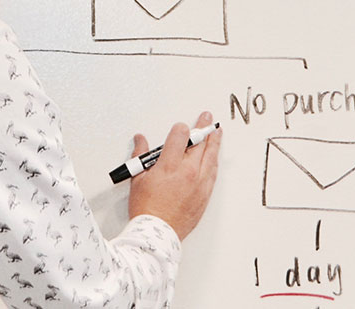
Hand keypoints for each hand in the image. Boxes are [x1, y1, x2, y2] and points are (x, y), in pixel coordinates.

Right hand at [128, 111, 220, 240]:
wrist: (157, 235)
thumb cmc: (146, 209)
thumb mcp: (138, 179)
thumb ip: (141, 156)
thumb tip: (140, 140)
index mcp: (170, 166)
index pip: (180, 136)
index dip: (181, 128)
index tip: (181, 127)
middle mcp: (188, 172)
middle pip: (200, 143)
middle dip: (203, 128)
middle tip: (206, 118)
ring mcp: (199, 184)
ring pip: (211, 156)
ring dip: (214, 142)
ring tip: (216, 132)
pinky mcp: (205, 195)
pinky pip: (213, 173)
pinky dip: (214, 162)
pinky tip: (215, 156)